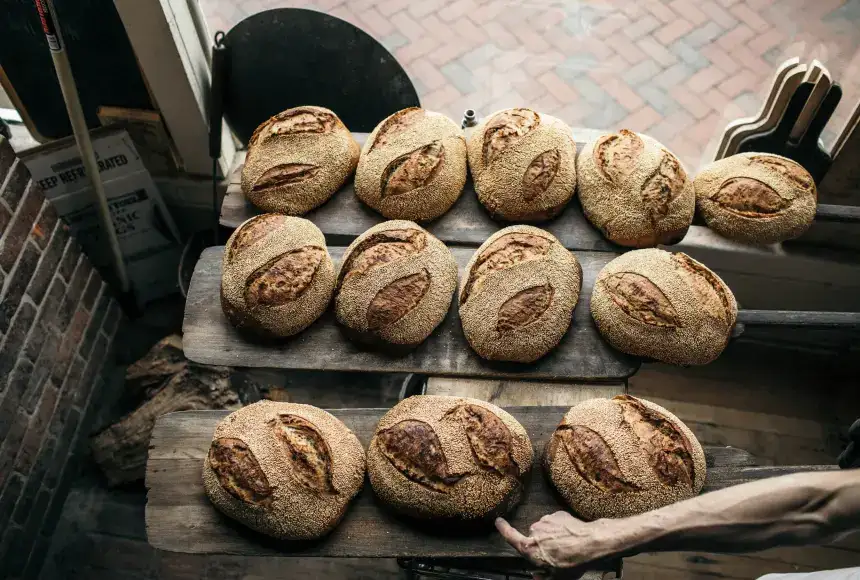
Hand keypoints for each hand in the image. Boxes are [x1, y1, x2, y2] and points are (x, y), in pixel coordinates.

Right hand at [496, 512, 613, 578]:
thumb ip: (543, 578)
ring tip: (566, 547)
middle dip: (541, 544)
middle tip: (555, 554)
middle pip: (533, 537)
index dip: (503, 529)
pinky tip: (571, 538)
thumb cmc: (572, 562)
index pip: (510, 536)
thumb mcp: (556, 578)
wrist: (590, 543)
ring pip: (545, 529)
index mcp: (530, 548)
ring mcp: (546, 520)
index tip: (498, 521)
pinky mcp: (558, 514)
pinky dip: (561, 529)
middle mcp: (534, 531)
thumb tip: (537, 577)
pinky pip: (556, 522)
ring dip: (552, 536)